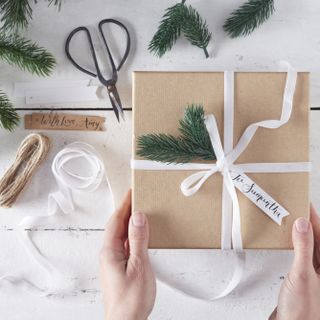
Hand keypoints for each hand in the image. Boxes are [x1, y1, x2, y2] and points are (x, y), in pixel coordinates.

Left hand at [99, 190, 155, 319]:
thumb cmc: (130, 300)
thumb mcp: (139, 266)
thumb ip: (138, 240)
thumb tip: (138, 217)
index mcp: (110, 250)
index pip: (116, 220)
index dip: (124, 204)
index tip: (132, 192)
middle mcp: (109, 253)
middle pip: (116, 225)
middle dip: (126, 209)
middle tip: (137, 197)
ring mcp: (114, 260)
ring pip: (121, 234)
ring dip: (129, 221)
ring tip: (140, 211)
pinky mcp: (119, 266)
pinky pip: (125, 243)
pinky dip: (132, 234)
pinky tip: (140, 234)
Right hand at [269, 206, 319, 319]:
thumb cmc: (303, 310)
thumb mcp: (302, 274)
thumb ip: (303, 248)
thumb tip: (302, 224)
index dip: (314, 217)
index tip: (305, 203)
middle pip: (316, 238)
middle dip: (306, 222)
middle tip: (295, 207)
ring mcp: (313, 272)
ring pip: (308, 245)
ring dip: (300, 232)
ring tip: (291, 219)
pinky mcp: (302, 276)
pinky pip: (299, 253)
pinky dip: (293, 243)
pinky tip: (286, 240)